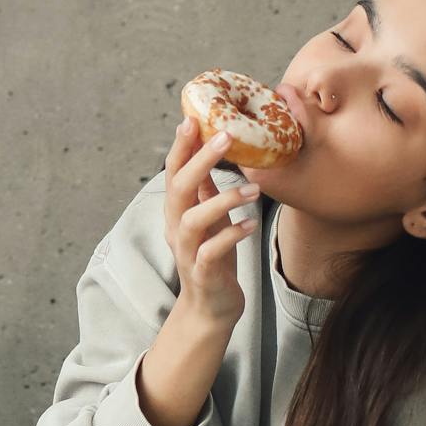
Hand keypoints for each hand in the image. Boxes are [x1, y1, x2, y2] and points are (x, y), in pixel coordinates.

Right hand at [161, 111, 261, 331]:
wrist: (210, 308)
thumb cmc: (213, 258)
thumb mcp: (208, 218)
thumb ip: (205, 189)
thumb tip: (208, 150)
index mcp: (177, 211)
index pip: (173, 172)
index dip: (180, 146)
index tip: (193, 118)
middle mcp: (176, 228)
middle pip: (178, 188)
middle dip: (199, 159)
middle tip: (226, 136)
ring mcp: (187, 251)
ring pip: (193, 219)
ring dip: (222, 200)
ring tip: (252, 189)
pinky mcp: (202, 273)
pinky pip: (212, 251)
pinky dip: (231, 235)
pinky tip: (251, 224)